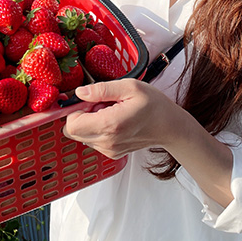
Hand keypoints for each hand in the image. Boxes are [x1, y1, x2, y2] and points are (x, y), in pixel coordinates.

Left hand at [62, 78, 177, 159]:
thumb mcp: (130, 87)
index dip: (75, 109)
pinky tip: (114, 120)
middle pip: (73, 132)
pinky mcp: (112, 153)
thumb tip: (80, 92)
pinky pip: (93, 140)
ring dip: (90, 122)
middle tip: (101, 104)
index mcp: (110, 125)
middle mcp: (107, 142)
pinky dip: (98, 129)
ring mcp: (109, 150)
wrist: (169, 126)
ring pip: (82, 136)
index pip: (72, 125)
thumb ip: (102, 89)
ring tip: (110, 111)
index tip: (89, 100)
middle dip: (81, 115)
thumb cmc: (153, 105)